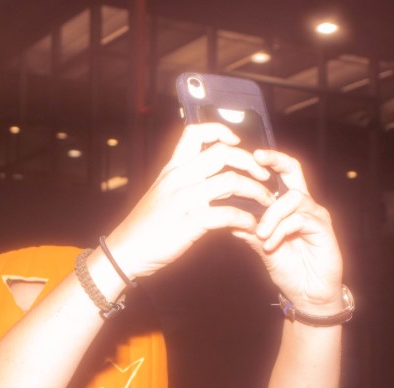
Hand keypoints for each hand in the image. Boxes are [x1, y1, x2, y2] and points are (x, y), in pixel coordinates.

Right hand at [104, 123, 275, 279]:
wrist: (127, 250)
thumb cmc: (146, 225)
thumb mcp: (161, 192)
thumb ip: (184, 179)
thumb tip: (215, 175)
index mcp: (172, 168)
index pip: (196, 132)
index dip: (220, 131)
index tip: (237, 143)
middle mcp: (179, 178)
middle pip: (223, 154)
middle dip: (251, 163)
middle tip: (264, 176)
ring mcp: (185, 199)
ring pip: (231, 181)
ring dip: (256, 191)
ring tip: (266, 202)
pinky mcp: (191, 222)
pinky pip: (228, 214)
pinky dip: (246, 219)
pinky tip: (251, 225)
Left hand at [238, 149, 343, 312]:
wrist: (308, 295)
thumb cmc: (288, 269)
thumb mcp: (262, 247)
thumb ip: (249, 231)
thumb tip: (228, 218)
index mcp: (289, 206)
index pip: (280, 174)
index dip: (267, 161)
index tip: (248, 155)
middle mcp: (305, 205)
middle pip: (295, 170)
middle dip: (276, 160)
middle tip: (257, 158)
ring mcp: (316, 215)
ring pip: (292, 198)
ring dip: (271, 215)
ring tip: (260, 233)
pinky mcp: (324, 228)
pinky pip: (299, 219)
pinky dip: (280, 230)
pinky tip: (270, 245)